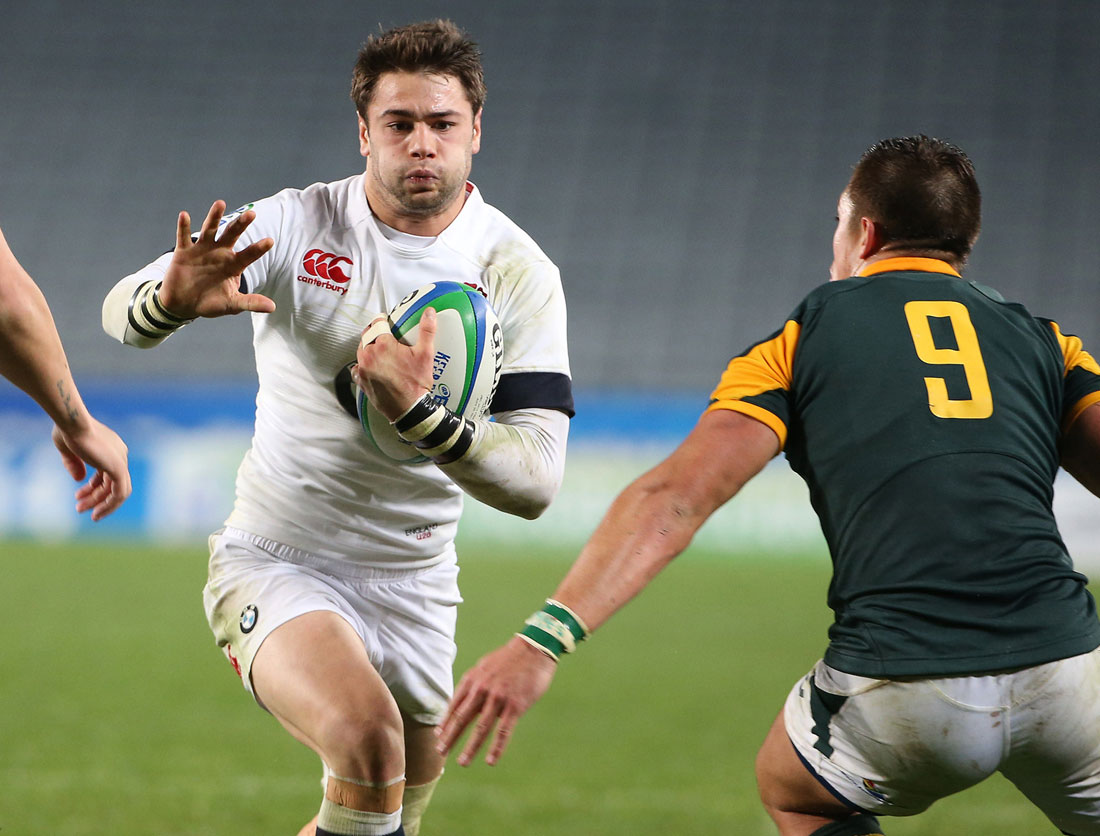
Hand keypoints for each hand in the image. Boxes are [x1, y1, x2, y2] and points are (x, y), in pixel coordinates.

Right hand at [51, 418, 131, 520]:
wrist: (73, 422)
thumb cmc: (67, 430)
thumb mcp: (68, 449)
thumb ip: (74, 464)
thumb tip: (79, 479)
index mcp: (111, 448)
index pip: (107, 473)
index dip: (93, 487)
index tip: (79, 496)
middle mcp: (120, 454)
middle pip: (112, 483)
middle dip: (96, 497)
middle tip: (80, 509)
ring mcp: (121, 461)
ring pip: (117, 491)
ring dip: (102, 505)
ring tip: (86, 513)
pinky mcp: (118, 468)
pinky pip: (119, 493)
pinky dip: (110, 505)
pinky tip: (96, 512)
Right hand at [158, 200, 275, 318]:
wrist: (183, 304)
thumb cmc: (211, 302)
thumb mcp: (231, 304)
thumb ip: (250, 303)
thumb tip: (272, 307)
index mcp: (233, 264)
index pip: (249, 254)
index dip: (258, 248)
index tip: (270, 241)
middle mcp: (219, 253)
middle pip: (231, 235)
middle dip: (241, 225)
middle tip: (251, 214)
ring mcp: (202, 250)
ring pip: (209, 230)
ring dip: (214, 217)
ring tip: (220, 203)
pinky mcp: (184, 252)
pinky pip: (183, 237)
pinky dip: (183, 226)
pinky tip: (185, 215)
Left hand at [353, 307, 437, 420]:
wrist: (409, 409)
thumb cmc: (416, 384)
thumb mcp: (426, 354)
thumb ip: (427, 331)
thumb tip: (429, 313)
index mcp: (383, 345)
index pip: (377, 324)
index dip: (382, 320)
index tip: (384, 320)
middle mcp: (369, 355)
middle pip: (366, 336)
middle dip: (374, 333)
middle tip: (383, 334)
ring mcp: (363, 369)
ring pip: (360, 350)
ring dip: (367, 347)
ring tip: (378, 350)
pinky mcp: (361, 381)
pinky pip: (356, 368)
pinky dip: (362, 365)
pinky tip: (371, 366)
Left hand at [436, 636, 557, 765]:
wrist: (534, 648)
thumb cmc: (510, 658)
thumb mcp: (485, 666)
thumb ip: (474, 684)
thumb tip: (462, 700)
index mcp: (473, 679)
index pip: (454, 705)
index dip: (445, 722)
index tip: (438, 736)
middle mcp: (482, 689)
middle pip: (462, 718)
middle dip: (450, 737)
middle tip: (440, 752)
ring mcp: (498, 698)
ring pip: (481, 728)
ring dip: (470, 747)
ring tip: (462, 762)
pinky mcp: (515, 706)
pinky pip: (503, 731)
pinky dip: (496, 748)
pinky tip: (491, 760)